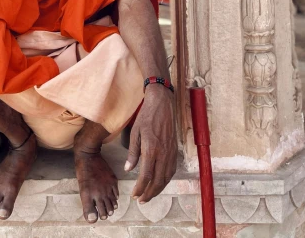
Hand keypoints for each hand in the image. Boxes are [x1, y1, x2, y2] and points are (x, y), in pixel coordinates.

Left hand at [124, 86, 176, 201]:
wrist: (162, 104)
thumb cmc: (146, 117)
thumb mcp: (134, 132)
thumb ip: (132, 153)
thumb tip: (129, 169)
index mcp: (151, 149)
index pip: (146, 176)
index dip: (140, 188)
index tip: (134, 195)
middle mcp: (163, 153)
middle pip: (157, 181)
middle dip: (149, 193)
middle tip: (141, 200)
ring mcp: (171, 153)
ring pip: (166, 178)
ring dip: (158, 189)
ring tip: (149, 195)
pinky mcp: (175, 150)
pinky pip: (171, 170)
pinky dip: (166, 180)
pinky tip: (160, 182)